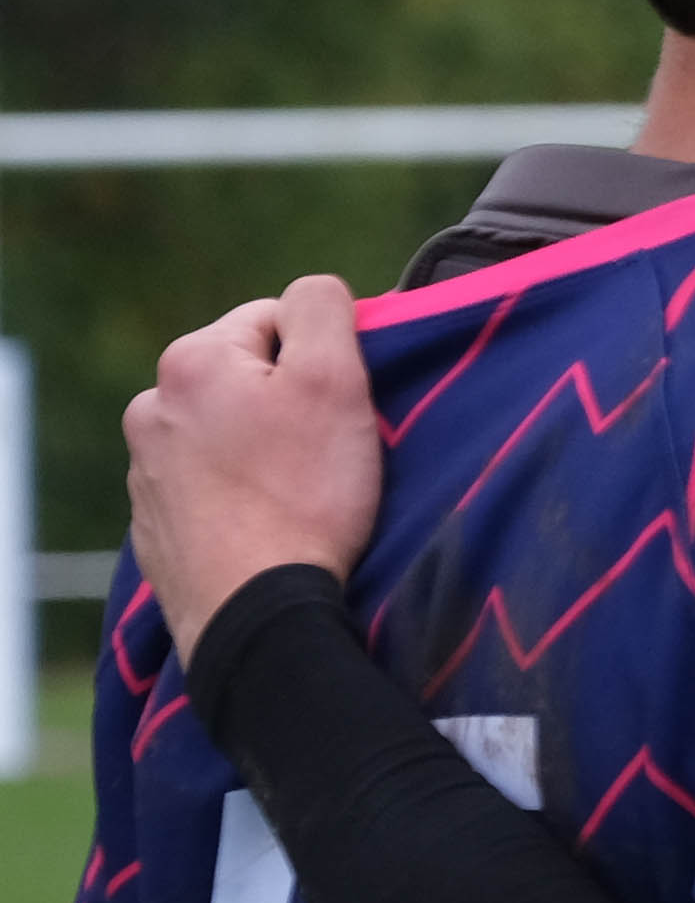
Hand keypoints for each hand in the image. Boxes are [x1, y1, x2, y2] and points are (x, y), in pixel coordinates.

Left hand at [126, 275, 386, 657]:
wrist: (255, 610)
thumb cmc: (304, 493)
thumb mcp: (334, 379)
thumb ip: (323, 308)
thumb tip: (314, 292)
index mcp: (191, 361)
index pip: (278, 319)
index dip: (324, 357)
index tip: (341, 407)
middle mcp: (152, 407)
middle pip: (248, 376)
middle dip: (289, 402)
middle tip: (325, 452)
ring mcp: (146, 468)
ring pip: (226, 430)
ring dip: (263, 446)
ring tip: (298, 492)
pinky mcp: (154, 520)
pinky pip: (210, 482)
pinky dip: (241, 491)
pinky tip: (269, 520)